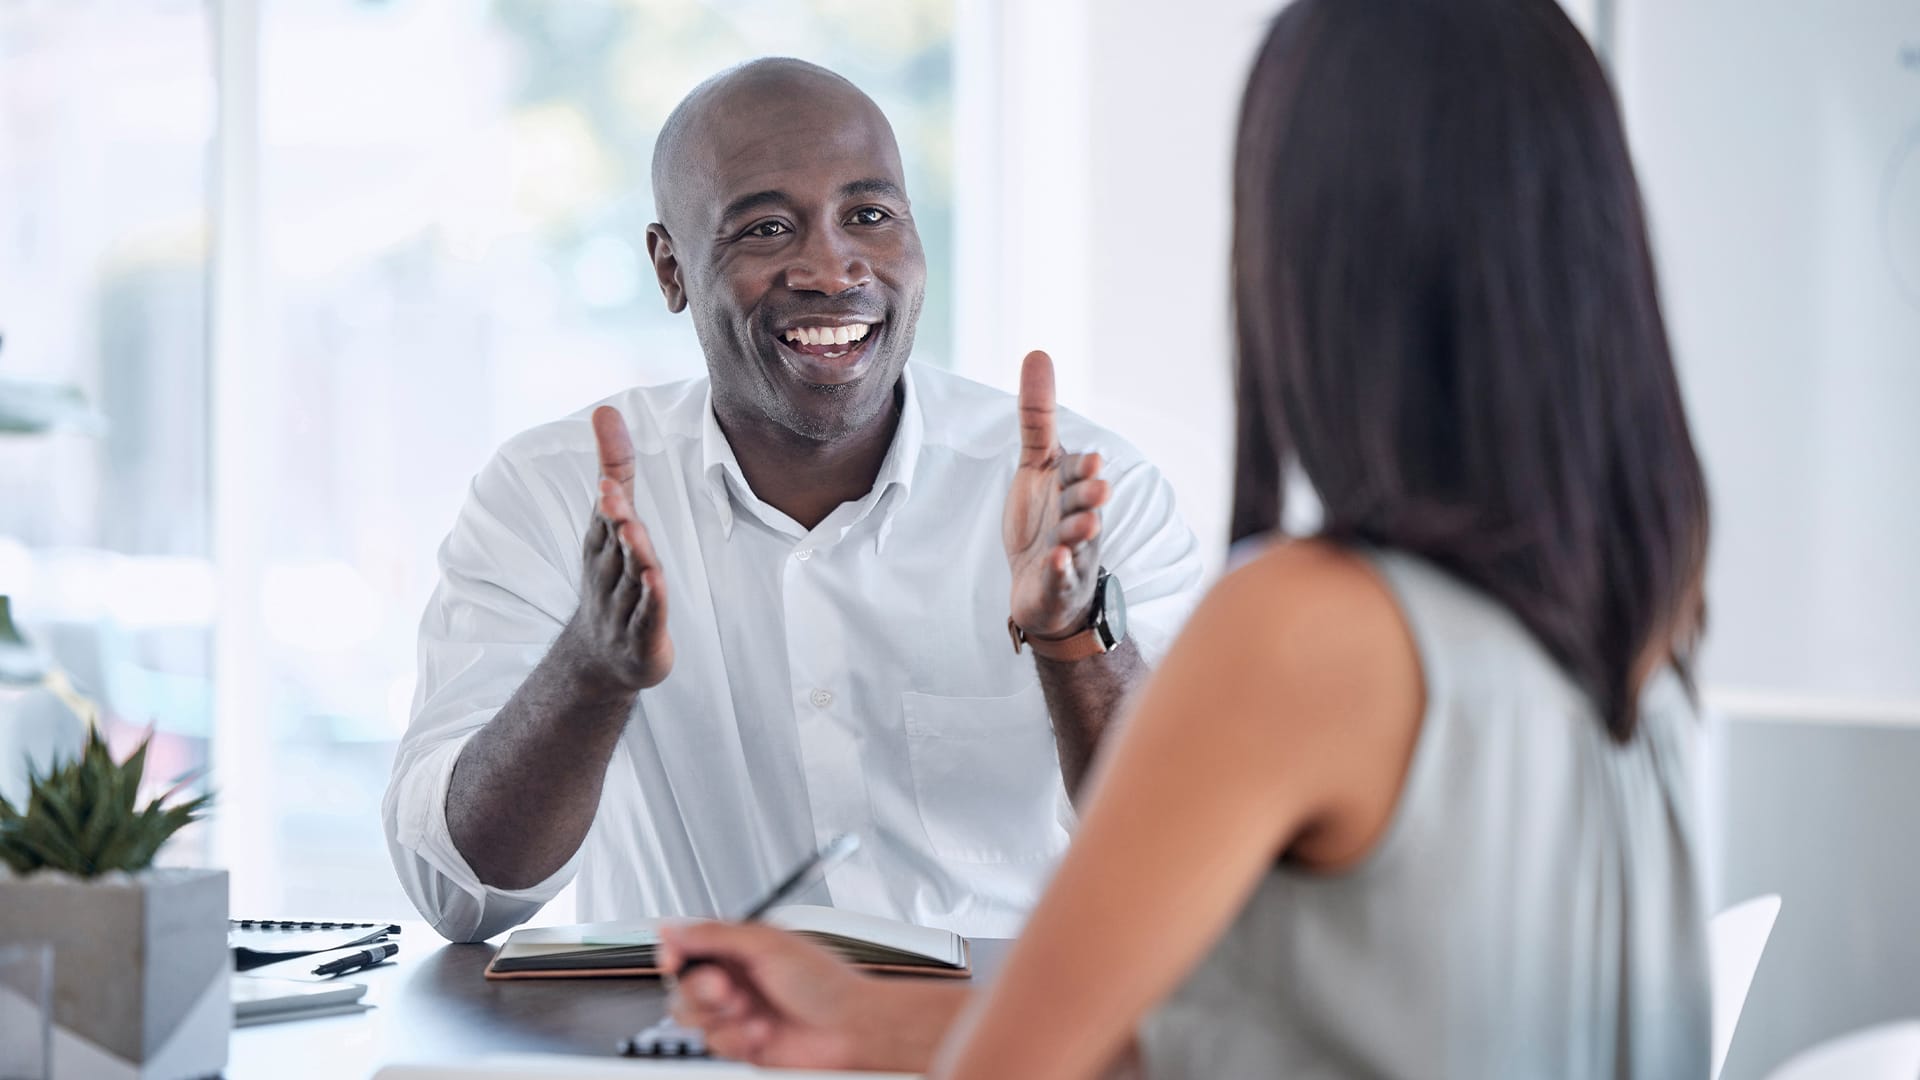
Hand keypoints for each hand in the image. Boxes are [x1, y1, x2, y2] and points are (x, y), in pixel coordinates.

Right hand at [563, 406, 672, 692]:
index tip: (606, 475)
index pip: (605, 515)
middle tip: (610, 492)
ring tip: (632, 528)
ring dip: (632, 552)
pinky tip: (654, 581)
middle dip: (613, 517)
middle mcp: (608, 572)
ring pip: (630, 575)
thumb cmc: (612, 577)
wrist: (600, 659)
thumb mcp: (612, 522)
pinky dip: (650, 598)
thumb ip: (615, 467)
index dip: (608, 495)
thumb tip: (605, 409)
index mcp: (602, 544)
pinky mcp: (642, 635)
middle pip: (614, 541)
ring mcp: (622, 606)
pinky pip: (647, 614)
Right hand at [660, 922, 873, 1068]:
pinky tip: (763, 1031)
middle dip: (700, 989)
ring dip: (720, 1016)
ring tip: (749, 1010)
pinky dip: (737, 1038)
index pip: (689, 945)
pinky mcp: (741, 1043)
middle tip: (726, 989)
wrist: (850, 1029)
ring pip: (692, 1017)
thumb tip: (671, 927)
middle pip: (683, 984)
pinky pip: (714, 1043)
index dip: (674, 953)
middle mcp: (735, 978)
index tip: (673, 961)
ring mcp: (737, 1012)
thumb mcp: (767, 944)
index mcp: (740, 946)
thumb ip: (714, 935)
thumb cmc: (825, 983)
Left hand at [1003, 350, 1110, 639]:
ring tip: (1078, 528)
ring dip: (1078, 533)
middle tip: (1098, 489)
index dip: (1083, 469)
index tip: (1093, 460)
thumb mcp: (1037, 464)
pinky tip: (1054, 561)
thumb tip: (1038, 352)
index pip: (1077, 473)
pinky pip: (1060, 577)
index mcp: (1071, 488)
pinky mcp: (1056, 583)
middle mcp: (1077, 518)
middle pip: (1082, 505)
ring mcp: (1070, 552)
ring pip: (1076, 541)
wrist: (1042, 584)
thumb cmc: (1044, 518)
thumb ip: (1038, 415)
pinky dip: (1058, 570)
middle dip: (1089, 498)